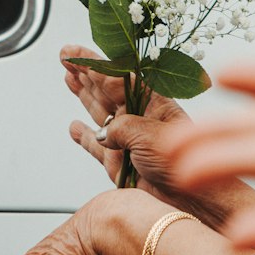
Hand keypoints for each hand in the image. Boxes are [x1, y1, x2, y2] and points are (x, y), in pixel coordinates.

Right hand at [63, 45, 187, 192]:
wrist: (189, 202)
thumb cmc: (183, 164)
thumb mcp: (151, 137)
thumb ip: (124, 128)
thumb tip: (105, 132)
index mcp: (151, 105)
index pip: (117, 77)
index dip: (95, 63)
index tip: (74, 52)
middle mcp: (137, 119)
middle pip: (106, 90)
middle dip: (86, 73)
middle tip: (66, 58)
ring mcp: (126, 141)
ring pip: (99, 113)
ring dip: (83, 96)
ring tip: (68, 79)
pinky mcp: (118, 164)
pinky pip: (95, 146)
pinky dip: (84, 137)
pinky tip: (75, 127)